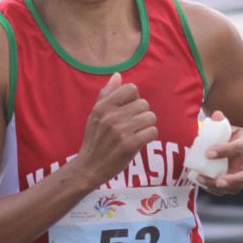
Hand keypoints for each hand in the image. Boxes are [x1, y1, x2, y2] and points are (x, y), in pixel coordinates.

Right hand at [75, 72, 157, 187]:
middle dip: (142, 114)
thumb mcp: (95, 114)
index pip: (131, 88)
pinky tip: (141, 141)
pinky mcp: (130, 145)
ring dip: (147, 125)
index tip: (129, 109)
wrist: (89, 167)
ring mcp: (121, 131)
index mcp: (103, 106)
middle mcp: (111, 116)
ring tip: (138, 133)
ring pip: (150, 117)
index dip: (134, 98)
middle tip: (134, 125)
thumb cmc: (94, 139)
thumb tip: (118, 75)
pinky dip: (150, 136)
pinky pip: (153, 132)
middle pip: (144, 103)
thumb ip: (106, 94)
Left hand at [197, 124, 242, 193]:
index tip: (207, 153)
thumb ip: (222, 123)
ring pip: (236, 187)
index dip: (224, 150)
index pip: (239, 147)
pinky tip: (200, 181)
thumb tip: (216, 115)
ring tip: (200, 179)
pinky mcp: (237, 185)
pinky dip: (213, 189)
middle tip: (218, 181)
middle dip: (233, 180)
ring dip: (218, 187)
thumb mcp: (231, 128)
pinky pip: (226, 191)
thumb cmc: (234, 139)